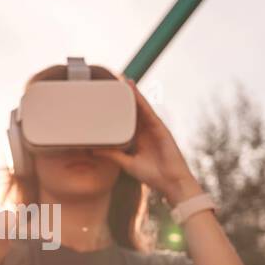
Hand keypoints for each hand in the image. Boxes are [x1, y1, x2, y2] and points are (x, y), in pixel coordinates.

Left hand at [95, 77, 203, 204]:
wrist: (170, 182)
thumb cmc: (152, 175)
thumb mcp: (126, 163)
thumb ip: (112, 155)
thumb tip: (94, 150)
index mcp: (139, 139)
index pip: (127, 121)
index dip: (119, 110)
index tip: (109, 101)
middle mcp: (146, 131)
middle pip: (135, 111)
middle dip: (126, 98)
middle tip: (115, 85)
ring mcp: (154, 128)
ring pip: (142, 108)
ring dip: (134, 94)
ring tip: (124, 82)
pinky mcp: (160, 128)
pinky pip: (148, 111)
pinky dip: (141, 101)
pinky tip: (134, 92)